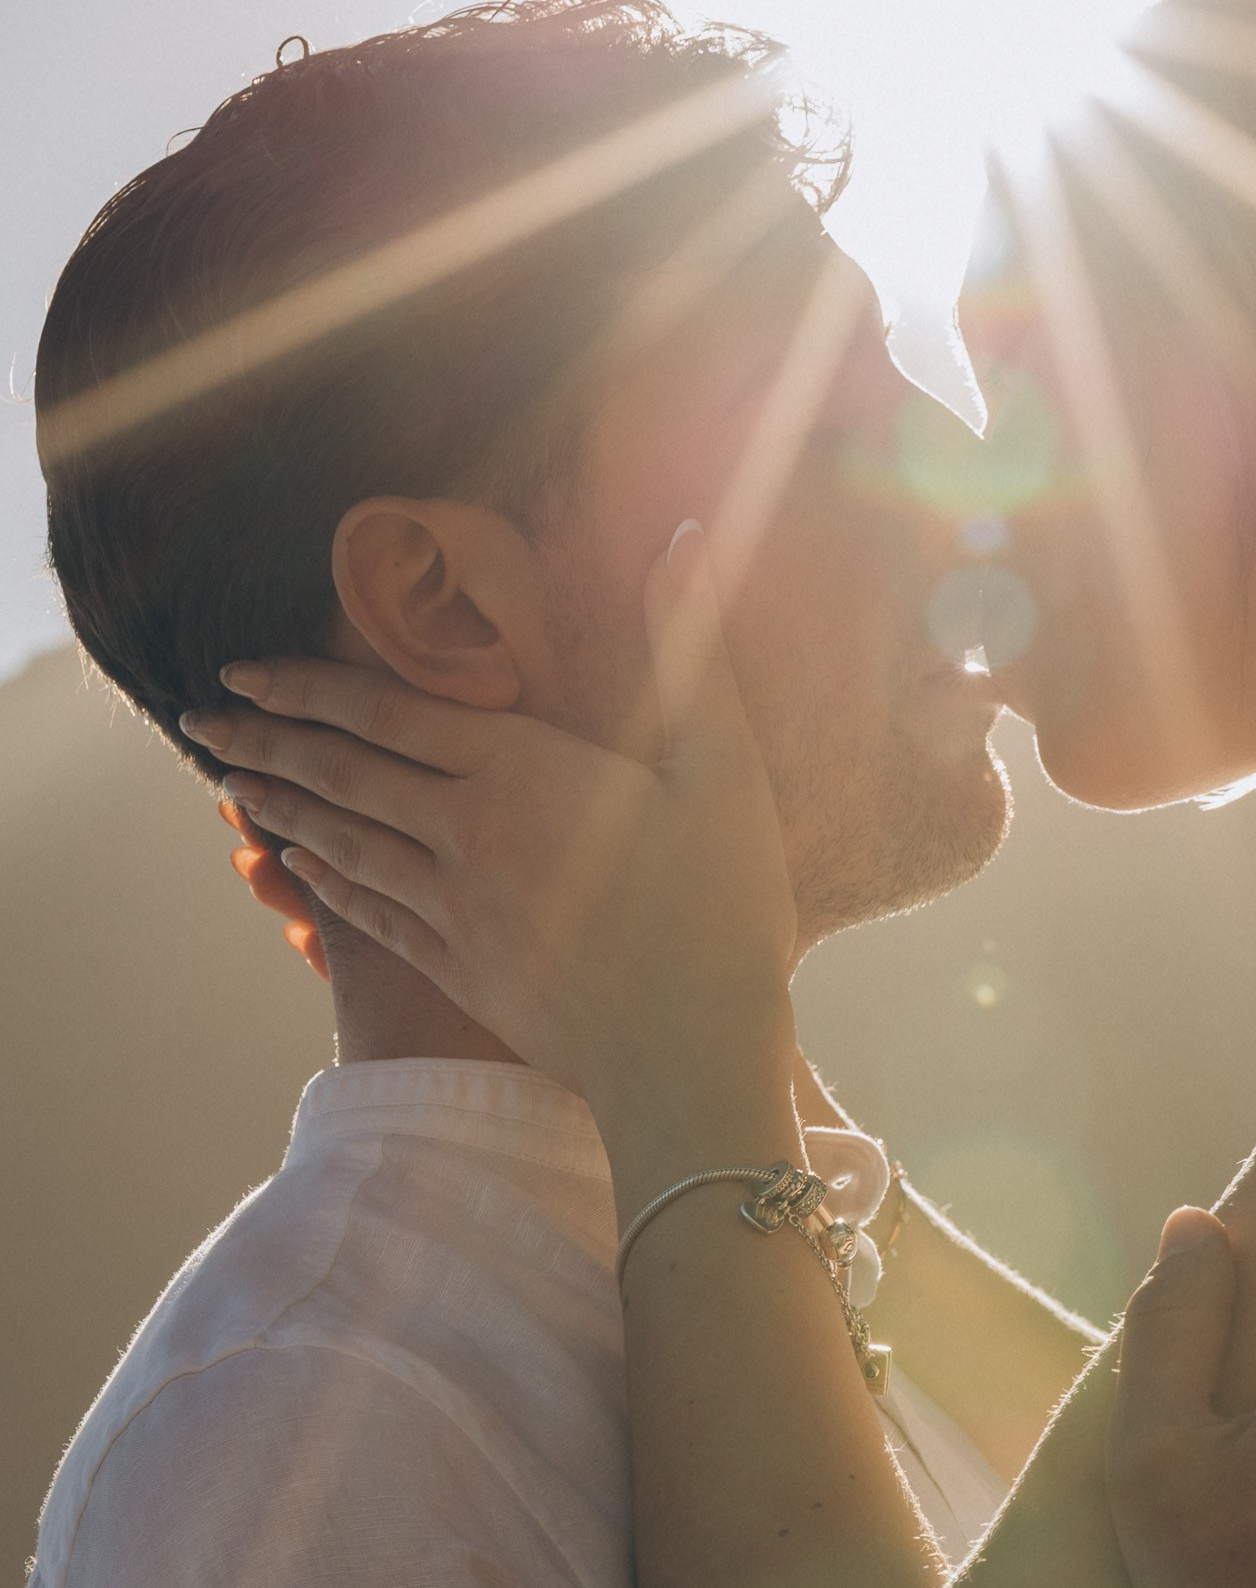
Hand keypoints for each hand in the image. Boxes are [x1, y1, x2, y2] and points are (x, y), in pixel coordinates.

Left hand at [180, 524, 799, 1153]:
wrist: (692, 1052)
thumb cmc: (724, 905)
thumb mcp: (724, 764)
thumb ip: (686, 645)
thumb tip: (686, 535)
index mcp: (524, 771)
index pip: (384, 713)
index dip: (303, 687)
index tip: (241, 670)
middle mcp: (470, 835)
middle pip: (341, 777)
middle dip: (263, 743)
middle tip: (199, 721)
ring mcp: (456, 910)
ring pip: (343, 845)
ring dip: (279, 809)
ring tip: (230, 785)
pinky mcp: (459, 971)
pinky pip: (369, 916)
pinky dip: (322, 882)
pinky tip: (298, 867)